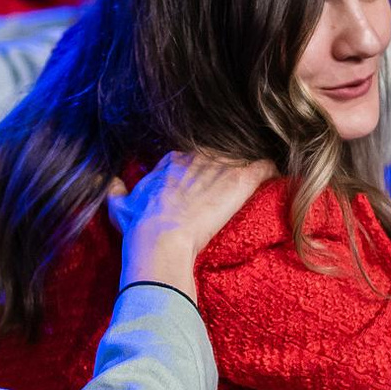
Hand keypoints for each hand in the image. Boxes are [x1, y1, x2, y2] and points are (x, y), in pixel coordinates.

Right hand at [107, 152, 273, 300]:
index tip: (213, 177)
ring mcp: (219, 166)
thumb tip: (111, 182)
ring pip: (245, 153)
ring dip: (254, 163)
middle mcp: (196, 157)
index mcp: (173, 160)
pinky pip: (264, 165)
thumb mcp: (120, 206)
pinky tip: (279, 175)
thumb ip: (116, 190)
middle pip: (223, 150)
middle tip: (242, 176)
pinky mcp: (239, 180)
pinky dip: (273, 170)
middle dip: (233, 162)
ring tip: (266, 171)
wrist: (160, 239)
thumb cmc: (140, 226)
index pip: (197, 152)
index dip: (207, 165)